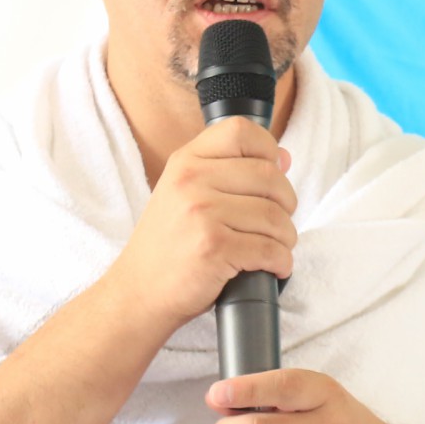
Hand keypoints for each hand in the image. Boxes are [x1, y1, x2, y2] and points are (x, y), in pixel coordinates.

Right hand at [106, 117, 295, 336]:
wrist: (138, 292)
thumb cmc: (168, 246)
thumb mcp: (185, 195)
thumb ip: (230, 172)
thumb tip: (283, 158)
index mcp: (185, 162)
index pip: (241, 131)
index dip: (268, 149)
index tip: (274, 173)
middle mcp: (192, 181)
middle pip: (269, 177)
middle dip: (286, 204)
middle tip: (277, 223)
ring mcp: (202, 213)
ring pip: (275, 216)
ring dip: (285, 238)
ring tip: (275, 248)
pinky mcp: (214, 248)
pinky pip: (269, 249)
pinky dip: (281, 262)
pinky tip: (273, 268)